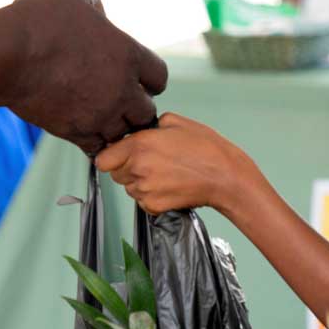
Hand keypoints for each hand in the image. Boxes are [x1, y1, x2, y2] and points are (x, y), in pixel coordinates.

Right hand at [2, 0, 167, 153]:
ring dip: (113, 126)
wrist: (8, 54)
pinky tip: (81, 127)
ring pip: (122, 134)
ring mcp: (99, 115)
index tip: (132, 75)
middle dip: (134, 106)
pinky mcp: (74, 132)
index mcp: (129, 55)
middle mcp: (121, 90)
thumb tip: (96, 14)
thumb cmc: (40, 18)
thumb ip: (93, 4)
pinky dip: (92, 141)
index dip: (146, 77)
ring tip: (97, 115)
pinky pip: (96, 147)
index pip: (159, 77)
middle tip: (115, 98)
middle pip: (147, 112)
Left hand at [95, 113, 269, 215]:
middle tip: (149, 162)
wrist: (226, 177)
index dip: (111, 155)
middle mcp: (138, 168)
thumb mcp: (176, 122)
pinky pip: (142, 201)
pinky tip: (168, 185)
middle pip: (114, 174)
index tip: (120, 154)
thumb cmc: (206, 149)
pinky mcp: (154, 206)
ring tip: (164, 173)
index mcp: (140, 145)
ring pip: (129, 188)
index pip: (102, 159)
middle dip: (126, 167)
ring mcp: (145, 190)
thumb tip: (141, 129)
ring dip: (139, 181)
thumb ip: (150, 124)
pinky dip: (151, 195)